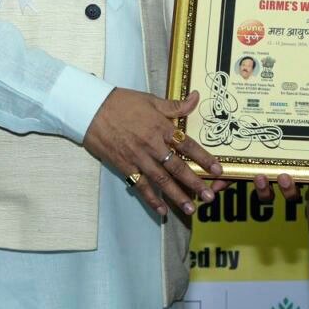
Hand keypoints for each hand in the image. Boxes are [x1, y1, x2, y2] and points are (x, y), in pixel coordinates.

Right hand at [81, 89, 222, 217]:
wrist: (90, 109)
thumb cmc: (121, 102)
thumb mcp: (150, 100)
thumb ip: (175, 105)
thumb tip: (196, 97)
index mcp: (160, 127)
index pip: (187, 145)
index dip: (204, 158)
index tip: (218, 170)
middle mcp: (152, 145)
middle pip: (177, 168)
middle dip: (195, 183)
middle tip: (209, 196)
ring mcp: (138, 158)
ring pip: (161, 181)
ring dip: (176, 196)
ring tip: (190, 208)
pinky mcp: (124, 167)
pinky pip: (140, 186)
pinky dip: (151, 199)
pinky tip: (161, 211)